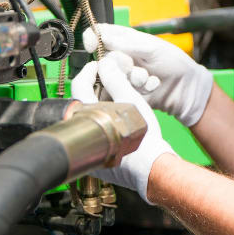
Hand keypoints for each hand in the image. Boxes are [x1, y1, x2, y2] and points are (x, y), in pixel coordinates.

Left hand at [71, 52, 175, 202]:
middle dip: (96, 88)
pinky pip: (97, 132)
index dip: (88, 72)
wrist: (154, 169)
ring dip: (102, 103)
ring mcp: (91, 148)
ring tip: (118, 96)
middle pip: (84, 102)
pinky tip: (120, 116)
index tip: (97, 66)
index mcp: (88, 119)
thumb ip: (116, 81)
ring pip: (92, 118)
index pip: (79, 87)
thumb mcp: (132, 103)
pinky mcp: (99, 157)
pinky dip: (106, 120)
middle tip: (109, 79)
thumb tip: (106, 65)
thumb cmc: (145, 141)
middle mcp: (84, 135)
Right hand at [83, 24, 213, 126]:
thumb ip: (127, 43)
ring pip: (112, 76)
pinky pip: (121, 91)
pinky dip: (138, 88)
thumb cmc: (172, 62)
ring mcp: (122, 76)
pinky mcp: (126, 92)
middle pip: (103, 58)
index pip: (100, 34)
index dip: (93, 38)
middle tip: (133, 64)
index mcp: (124, 40)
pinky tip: (151, 85)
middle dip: (120, 63)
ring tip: (147, 77)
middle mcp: (120, 57)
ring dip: (132, 77)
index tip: (93, 45)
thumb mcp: (152, 47)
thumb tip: (102, 36)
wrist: (186, 88)